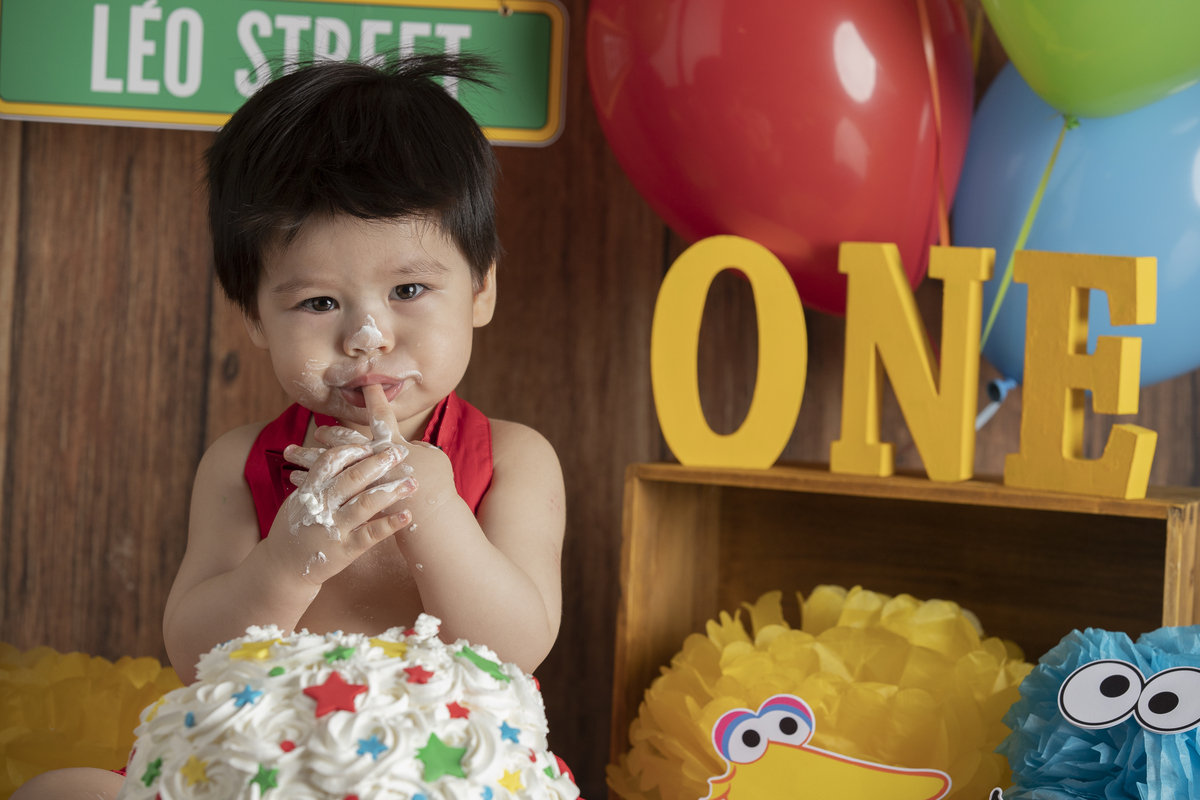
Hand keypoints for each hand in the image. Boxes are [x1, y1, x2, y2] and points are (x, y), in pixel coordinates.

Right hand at [267, 436, 416, 584]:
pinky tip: (407, 515)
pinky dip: (389, 524)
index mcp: (310, 490)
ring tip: (412, 482)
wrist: (283, 568)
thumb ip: (318, 480)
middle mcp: (322, 506)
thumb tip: (341, 455)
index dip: (353, 451)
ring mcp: (335, 528)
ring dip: (391, 491)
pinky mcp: (345, 549)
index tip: (373, 444)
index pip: (331, 462)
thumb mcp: (299, 500)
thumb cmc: (296, 529)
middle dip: (379, 463)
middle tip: (400, 452)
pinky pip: (370, 534)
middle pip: (353, 478)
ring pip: (365, 503)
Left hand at [286, 386, 459, 528]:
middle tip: (318, 429)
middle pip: (345, 441)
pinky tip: (295, 478)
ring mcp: (359, 478)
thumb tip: (414, 446)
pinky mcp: (350, 497)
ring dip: (308, 456)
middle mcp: (371, 458)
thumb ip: (422, 449)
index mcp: (392, 445)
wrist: (430, 520)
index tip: (367, 385)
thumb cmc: (438, 489)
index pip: (382, 416)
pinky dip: (308, 481)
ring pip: (326, 463)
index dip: (375, 398)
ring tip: (290, 453)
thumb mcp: (436, 460)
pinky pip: (322, 486)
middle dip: (330, 433)